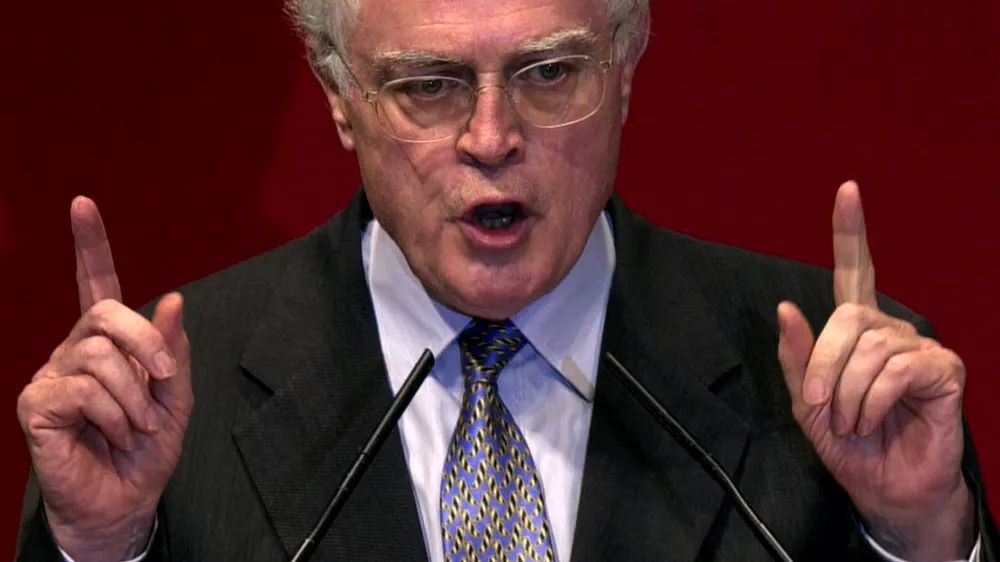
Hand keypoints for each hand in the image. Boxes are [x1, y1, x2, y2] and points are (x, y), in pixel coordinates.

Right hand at [17, 197, 193, 561]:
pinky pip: (84, 389)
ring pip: (100, 354)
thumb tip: (174, 298)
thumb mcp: (176, 397)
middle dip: (147, 343)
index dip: (90, 245)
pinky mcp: (37, 403)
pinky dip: (114, 415)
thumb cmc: (146, 450)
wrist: (126, 500)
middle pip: (107, 312)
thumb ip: (174, 351)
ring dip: (135, 396)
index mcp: (108, 343)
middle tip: (163, 381)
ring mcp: (51, 374)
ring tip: (137, 426)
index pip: (96, 284)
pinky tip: (113, 435)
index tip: (83, 203)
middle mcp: (74, 349)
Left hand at [777, 182, 973, 559]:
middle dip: (824, 366)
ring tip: (853, 421)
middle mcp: (889, 331)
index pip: (855, 270)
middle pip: (847, 319)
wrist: (884, 488)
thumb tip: (786, 307)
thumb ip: (797, 359)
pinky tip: (874, 418)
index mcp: (855, 332)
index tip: (847, 190)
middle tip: (823, 407)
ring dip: (849, 394)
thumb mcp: (807, 404)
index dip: (851, 230)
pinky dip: (874, 400)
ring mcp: (919, 347)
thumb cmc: (849, 444)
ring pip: (870, 348)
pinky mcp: (944, 370)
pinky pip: (898, 369)